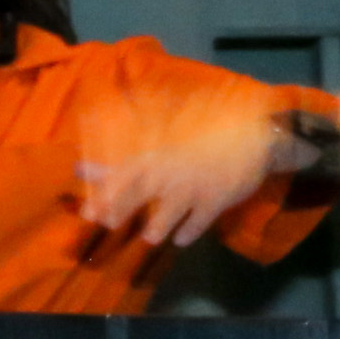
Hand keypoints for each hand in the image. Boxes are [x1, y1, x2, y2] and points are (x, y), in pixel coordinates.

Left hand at [74, 81, 292, 246]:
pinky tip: (181, 240)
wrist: (261, 131)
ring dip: (156, 228)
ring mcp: (190, 193)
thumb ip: (149, 116)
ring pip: (164, 218)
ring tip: (150, 237)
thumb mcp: (178, 115)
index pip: (118, 166)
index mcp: (155, 153)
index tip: (78, 174)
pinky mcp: (214, 203)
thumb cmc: (216, 119)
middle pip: (133, 198)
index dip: (97, 173)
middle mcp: (167, 176)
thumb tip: (121, 98)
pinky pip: (197, 223)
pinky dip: (189, 232)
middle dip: (114, 210)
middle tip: (103, 222)